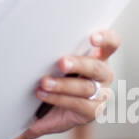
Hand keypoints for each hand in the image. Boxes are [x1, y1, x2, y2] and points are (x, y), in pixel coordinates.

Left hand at [0, 28, 119, 138]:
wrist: (54, 107)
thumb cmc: (57, 76)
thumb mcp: (54, 60)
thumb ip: (50, 45)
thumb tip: (28, 28)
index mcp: (97, 56)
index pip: (111, 43)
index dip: (105, 39)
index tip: (92, 37)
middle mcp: (102, 74)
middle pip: (96, 67)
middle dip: (78, 63)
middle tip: (61, 63)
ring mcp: (100, 93)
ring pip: (86, 87)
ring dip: (63, 85)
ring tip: (44, 83)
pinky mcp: (92, 110)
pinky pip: (78, 104)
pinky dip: (59, 99)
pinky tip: (45, 95)